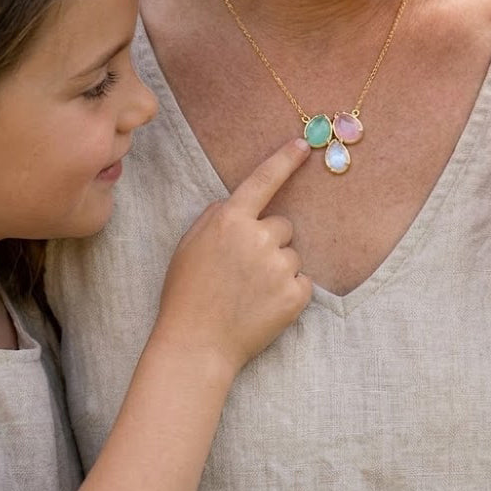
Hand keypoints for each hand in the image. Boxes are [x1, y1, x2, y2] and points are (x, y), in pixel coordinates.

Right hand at [153, 138, 312, 375]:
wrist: (196, 345)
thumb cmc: (187, 294)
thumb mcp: (189, 244)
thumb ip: (216, 216)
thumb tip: (238, 204)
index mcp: (230, 220)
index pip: (263, 180)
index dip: (284, 160)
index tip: (303, 144)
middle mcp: (258, 237)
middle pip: (282, 225)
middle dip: (269, 242)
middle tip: (244, 270)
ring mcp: (278, 266)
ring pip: (291, 255)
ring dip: (278, 268)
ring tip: (250, 293)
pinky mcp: (295, 295)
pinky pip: (302, 281)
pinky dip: (289, 292)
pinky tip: (264, 306)